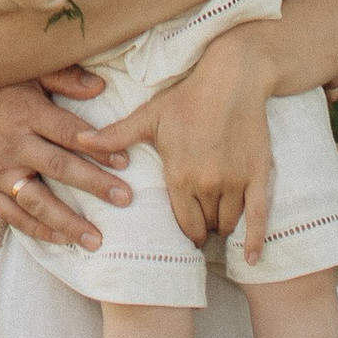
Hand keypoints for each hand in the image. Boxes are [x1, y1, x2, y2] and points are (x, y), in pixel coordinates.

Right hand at [0, 76, 131, 254]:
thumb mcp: (20, 72)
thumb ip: (61, 77)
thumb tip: (100, 87)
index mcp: (25, 111)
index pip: (69, 132)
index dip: (99, 146)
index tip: (125, 160)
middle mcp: (12, 143)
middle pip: (60, 168)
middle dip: (95, 185)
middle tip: (125, 199)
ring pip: (37, 200)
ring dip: (68, 221)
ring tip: (96, 239)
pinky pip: (12, 214)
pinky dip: (36, 229)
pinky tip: (60, 240)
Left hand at [88, 22, 282, 261]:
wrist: (233, 78)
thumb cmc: (188, 97)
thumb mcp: (149, 116)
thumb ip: (115, 135)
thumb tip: (78, 141)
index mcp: (179, 174)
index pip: (183, 222)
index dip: (187, 232)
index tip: (188, 234)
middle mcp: (207, 183)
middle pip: (207, 225)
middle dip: (205, 229)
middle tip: (204, 227)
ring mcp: (234, 181)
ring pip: (229, 221)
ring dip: (224, 227)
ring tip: (220, 224)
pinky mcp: (258, 175)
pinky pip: (259, 216)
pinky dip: (254, 240)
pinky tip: (251, 259)